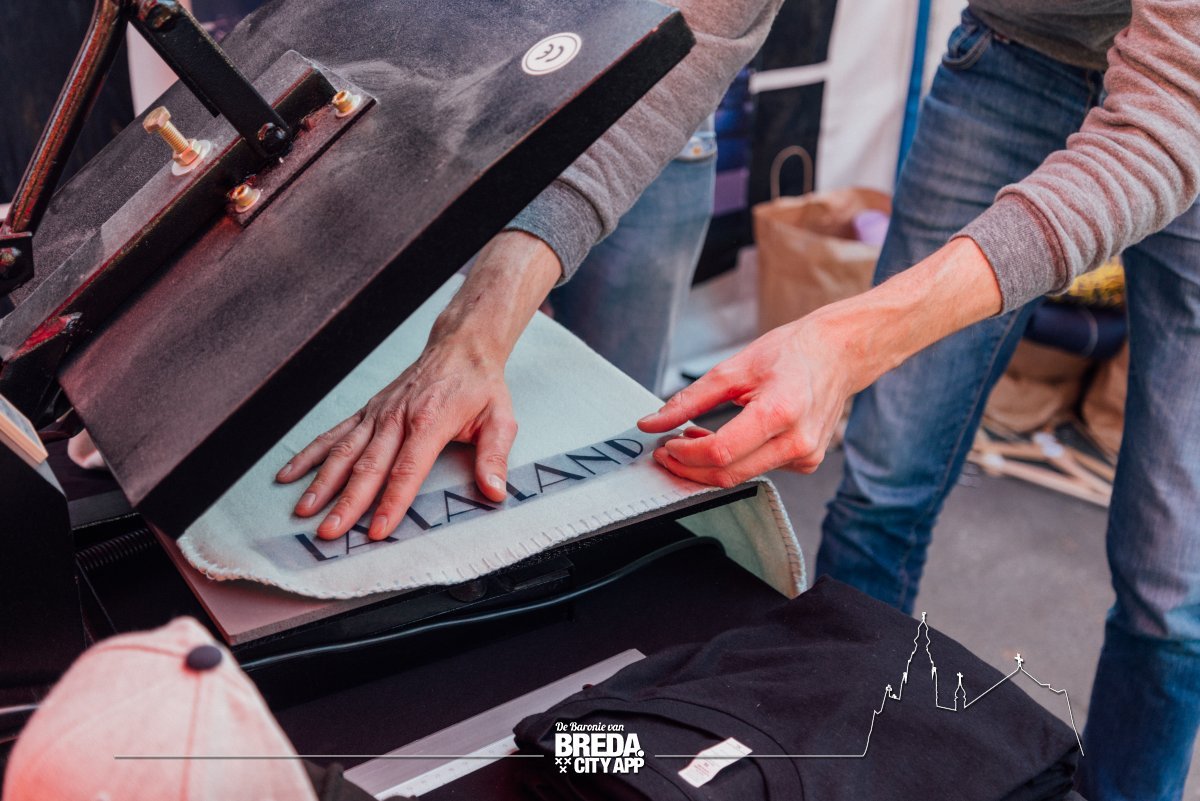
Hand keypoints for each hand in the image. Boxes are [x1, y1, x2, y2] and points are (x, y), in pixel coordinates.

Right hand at [275, 334, 515, 540]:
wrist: (461, 346)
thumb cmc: (480, 385)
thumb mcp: (500, 419)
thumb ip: (494, 457)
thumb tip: (495, 492)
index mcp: (429, 421)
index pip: (407, 470)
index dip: (391, 501)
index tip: (377, 530)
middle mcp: (396, 417)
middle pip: (367, 466)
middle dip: (346, 502)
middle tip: (329, 532)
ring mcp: (377, 413)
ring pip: (344, 451)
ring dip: (322, 482)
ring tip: (303, 510)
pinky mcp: (367, 410)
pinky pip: (334, 434)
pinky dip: (310, 454)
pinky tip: (290, 475)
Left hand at [637, 316, 859, 486]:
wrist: (838, 354)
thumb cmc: (792, 353)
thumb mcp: (734, 368)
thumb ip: (690, 399)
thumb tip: (652, 422)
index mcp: (780, 412)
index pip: (721, 452)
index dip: (686, 455)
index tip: (665, 445)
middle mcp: (797, 441)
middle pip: (728, 473)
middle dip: (690, 467)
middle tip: (667, 449)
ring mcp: (805, 457)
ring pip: (742, 475)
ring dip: (709, 464)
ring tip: (691, 438)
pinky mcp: (806, 463)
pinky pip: (759, 469)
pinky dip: (733, 460)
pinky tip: (723, 440)